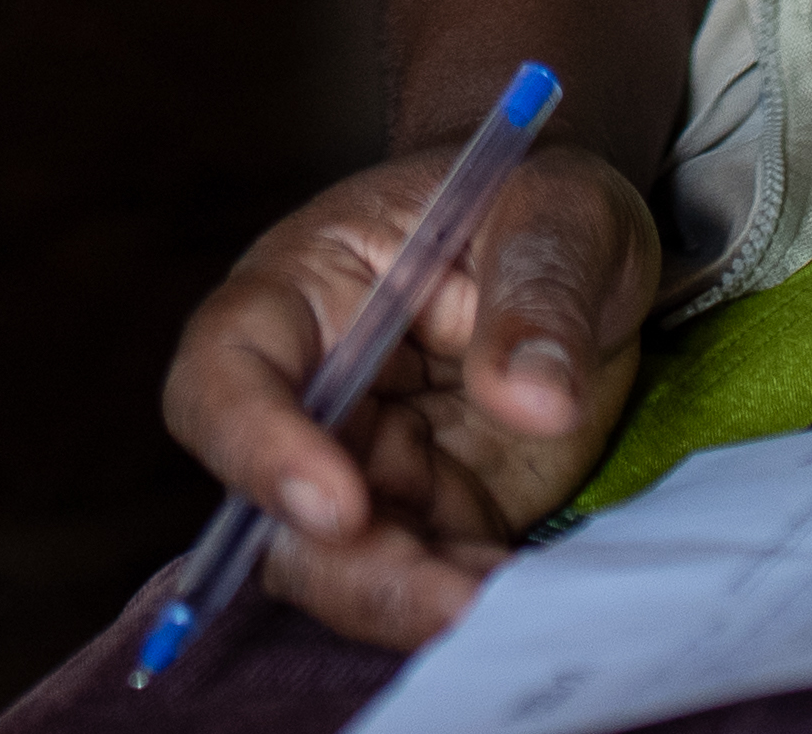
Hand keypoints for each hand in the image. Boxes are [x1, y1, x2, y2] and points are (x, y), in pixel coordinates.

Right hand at [157, 133, 658, 651]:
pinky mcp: (433, 519)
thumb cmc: (541, 205)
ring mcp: (370, 465)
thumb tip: (529, 397)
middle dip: (353, 568)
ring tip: (506, 604)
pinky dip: (474, 606)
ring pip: (345, 568)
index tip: (338, 504)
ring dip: (415, 604)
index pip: (229, 368)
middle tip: (452, 601)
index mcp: (306, 288)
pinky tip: (536, 597)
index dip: (257, 444)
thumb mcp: (560, 212)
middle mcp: (314, 391)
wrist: (583, 254)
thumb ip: (540, 293)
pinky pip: (430, 584)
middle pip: (271, 509)